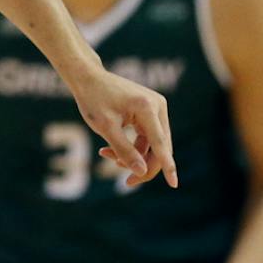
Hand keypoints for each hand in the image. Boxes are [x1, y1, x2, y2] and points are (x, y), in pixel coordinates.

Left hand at [67, 64, 175, 187]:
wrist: (88, 78)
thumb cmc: (94, 100)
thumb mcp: (106, 128)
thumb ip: (124, 150)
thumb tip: (141, 171)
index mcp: (147, 107)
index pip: (160, 143)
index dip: (166, 166)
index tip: (174, 184)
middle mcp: (157, 106)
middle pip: (160, 147)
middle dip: (144, 165)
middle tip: (127, 182)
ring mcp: (156, 108)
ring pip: (153, 144)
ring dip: (134, 156)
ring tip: (107, 156)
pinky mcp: (150, 112)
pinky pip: (147, 138)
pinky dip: (132, 147)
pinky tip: (110, 151)